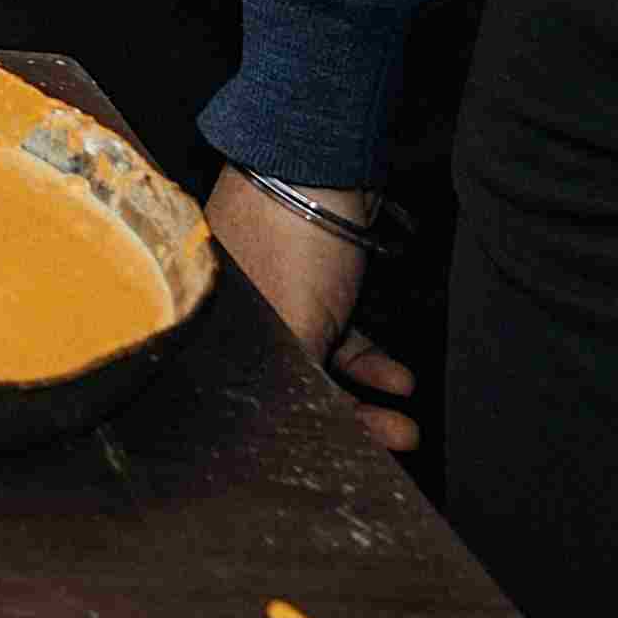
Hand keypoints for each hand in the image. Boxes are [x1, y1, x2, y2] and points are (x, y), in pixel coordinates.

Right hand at [202, 167, 418, 451]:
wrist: (321, 160)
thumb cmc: (289, 242)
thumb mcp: (292, 324)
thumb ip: (300, 380)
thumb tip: (311, 435)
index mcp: (212, 321)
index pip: (248, 393)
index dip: (294, 430)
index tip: (339, 457)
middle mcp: (237, 315)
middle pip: (286, 382)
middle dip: (343, 419)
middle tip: (386, 444)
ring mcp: (275, 295)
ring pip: (319, 362)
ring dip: (365, 395)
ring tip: (405, 424)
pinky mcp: (313, 282)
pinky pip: (340, 335)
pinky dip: (370, 360)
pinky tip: (400, 381)